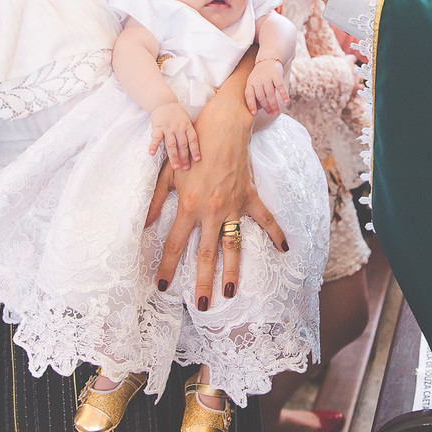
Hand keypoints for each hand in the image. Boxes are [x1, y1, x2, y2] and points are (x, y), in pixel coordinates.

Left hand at [148, 75, 287, 309]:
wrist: (223, 126)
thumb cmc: (192, 147)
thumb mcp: (168, 173)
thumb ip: (156, 201)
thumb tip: (146, 224)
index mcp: (189, 206)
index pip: (173, 244)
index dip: (166, 267)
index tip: (162, 286)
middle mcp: (212, 211)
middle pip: (205, 254)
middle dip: (202, 282)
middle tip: (201, 305)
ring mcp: (234, 206)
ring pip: (233, 245)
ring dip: (232, 271)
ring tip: (230, 293)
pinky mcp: (250, 197)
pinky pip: (265, 219)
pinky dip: (276, 233)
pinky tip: (285, 250)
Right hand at [148, 103, 199, 169]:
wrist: (164, 102)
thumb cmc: (177, 114)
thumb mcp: (187, 121)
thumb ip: (189, 132)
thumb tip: (195, 147)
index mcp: (187, 127)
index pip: (193, 140)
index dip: (195, 150)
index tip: (197, 160)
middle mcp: (179, 128)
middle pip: (182, 145)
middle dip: (184, 157)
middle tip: (186, 169)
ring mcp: (168, 128)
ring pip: (171, 144)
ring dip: (174, 156)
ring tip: (176, 167)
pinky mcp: (158, 127)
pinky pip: (156, 138)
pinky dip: (153, 146)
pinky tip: (151, 154)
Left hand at [245, 58, 288, 114]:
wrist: (268, 59)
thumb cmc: (261, 75)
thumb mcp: (255, 83)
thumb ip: (256, 94)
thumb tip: (258, 108)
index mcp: (250, 83)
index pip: (249, 95)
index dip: (251, 105)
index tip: (254, 113)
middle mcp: (258, 80)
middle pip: (261, 97)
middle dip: (266, 107)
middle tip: (271, 113)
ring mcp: (267, 77)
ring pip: (270, 94)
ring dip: (274, 104)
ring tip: (277, 111)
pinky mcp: (276, 75)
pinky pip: (280, 87)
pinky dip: (283, 94)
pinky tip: (286, 101)